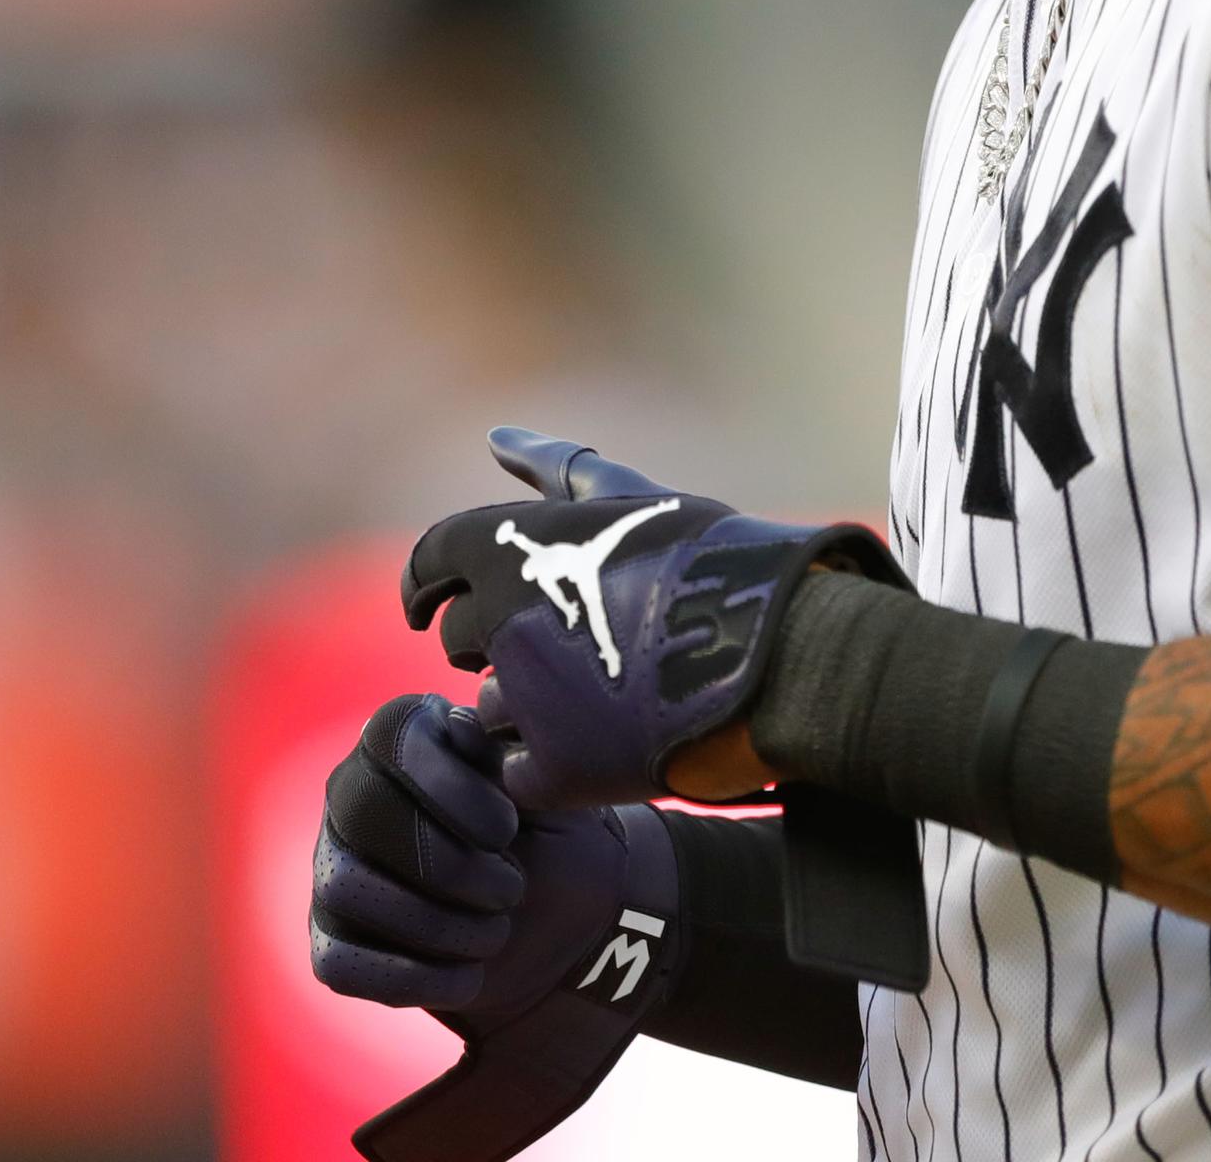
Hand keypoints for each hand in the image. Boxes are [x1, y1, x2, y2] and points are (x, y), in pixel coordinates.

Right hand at [310, 693, 663, 1023]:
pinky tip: (469, 975)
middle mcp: (353, 794)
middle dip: (448, 864)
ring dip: (437, 923)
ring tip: (497, 931)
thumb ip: (508, 754)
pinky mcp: (331, 942)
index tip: (509, 829)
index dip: (450, 786)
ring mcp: (334, 868)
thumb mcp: (548, 792)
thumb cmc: (553, 838)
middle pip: (361, 812)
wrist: (562, 925)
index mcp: (406, 739)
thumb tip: (462, 726)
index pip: (394, 736)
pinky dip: (413, 978)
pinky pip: (339, 964)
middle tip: (512, 889)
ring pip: (346, 887)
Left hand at [400, 428, 901, 808]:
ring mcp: (527, 698)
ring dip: (524, 706)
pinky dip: (548, 766)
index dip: (428, 587)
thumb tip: (495, 436)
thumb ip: (553, 466)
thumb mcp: (628, 498)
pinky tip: (599, 742)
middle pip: (460, 640)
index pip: (427, 566)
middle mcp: (502, 619)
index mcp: (512, 546)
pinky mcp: (558, 769)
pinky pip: (517, 775)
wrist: (783, 649)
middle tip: (560, 643)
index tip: (434, 605)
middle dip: (497, 643)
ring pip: (486, 711)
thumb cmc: (711, 561)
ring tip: (595, 693)